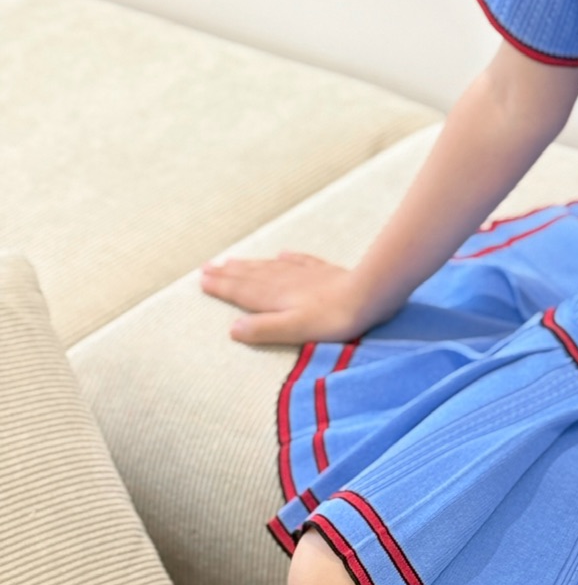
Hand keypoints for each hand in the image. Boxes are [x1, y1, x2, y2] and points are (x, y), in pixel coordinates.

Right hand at [200, 251, 369, 345]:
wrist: (368, 295)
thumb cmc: (331, 319)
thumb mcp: (293, 330)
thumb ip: (263, 329)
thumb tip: (232, 328)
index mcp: (274, 298)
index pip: (241, 291)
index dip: (221, 286)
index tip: (202, 279)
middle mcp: (285, 282)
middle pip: (250, 276)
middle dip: (228, 272)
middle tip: (207, 266)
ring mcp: (305, 274)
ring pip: (269, 267)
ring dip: (249, 265)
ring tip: (232, 260)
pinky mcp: (324, 272)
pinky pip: (299, 261)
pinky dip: (287, 258)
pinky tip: (282, 254)